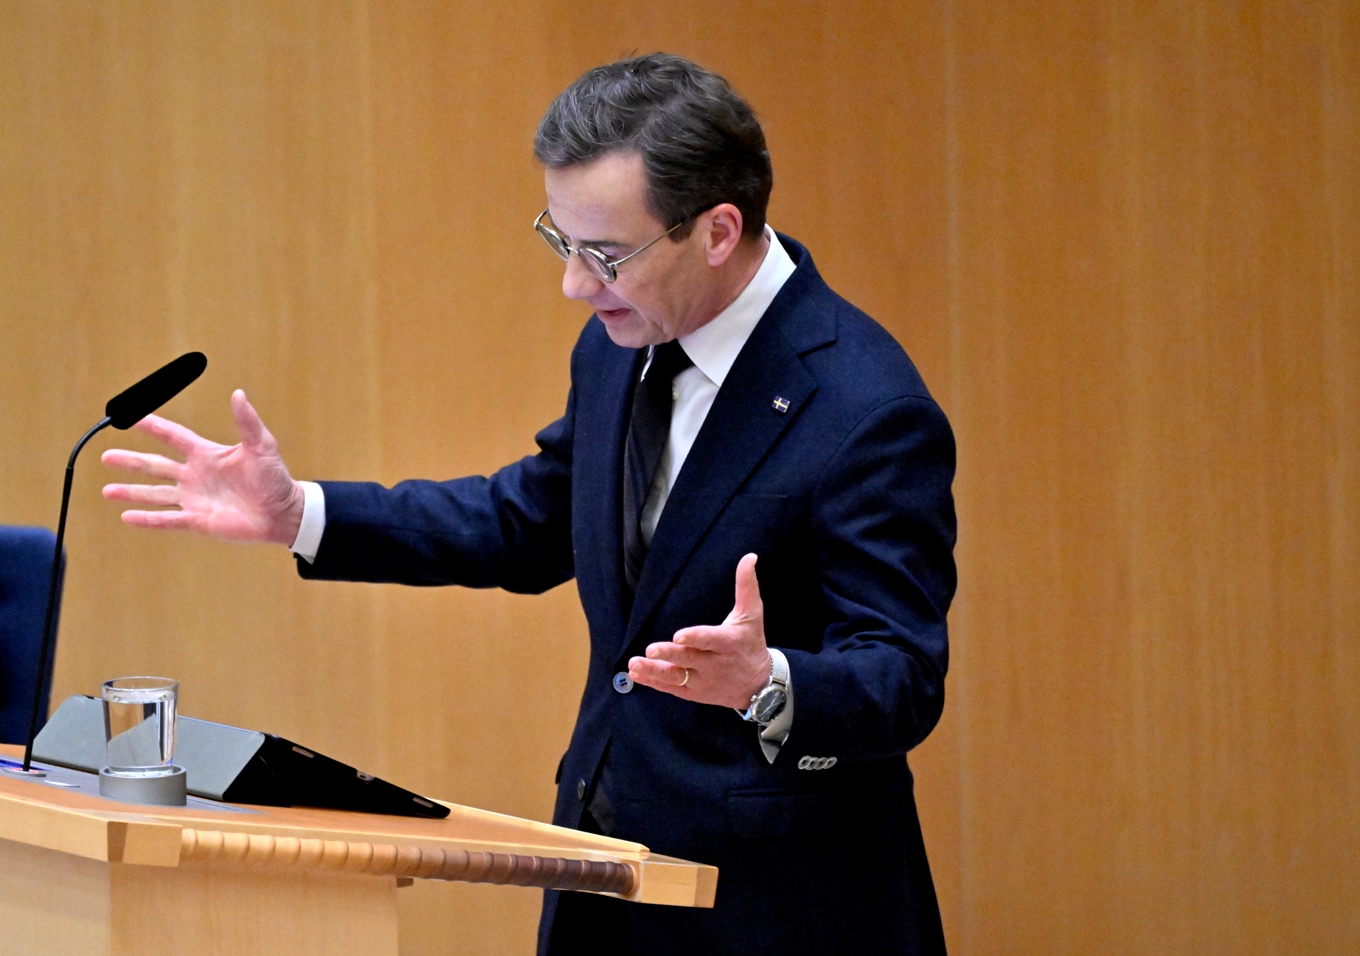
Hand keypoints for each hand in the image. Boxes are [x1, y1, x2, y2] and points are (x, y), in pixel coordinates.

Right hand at [100, 389, 304, 544]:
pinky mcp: (198, 521)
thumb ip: (247, 421)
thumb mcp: (262, 446)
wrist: (284, 512)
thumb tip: (238, 394)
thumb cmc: (275, 478)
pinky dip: (148, 519)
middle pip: (155, 466)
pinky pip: (168, 520)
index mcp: (206, 455)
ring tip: (107, 491)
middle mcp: (195, 476)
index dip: (152, 426)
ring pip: (155, 494)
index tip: (130, 417)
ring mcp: (194, 499)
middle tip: (106, 457)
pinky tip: (127, 517)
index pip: (173, 437)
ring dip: (131, 492)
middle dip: (131, 461)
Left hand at [628, 553, 771, 708]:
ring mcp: (703, 681)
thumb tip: (749, 556)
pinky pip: (671, 688)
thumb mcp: (752, 614)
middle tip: (651, 650)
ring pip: (677, 677)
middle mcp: (715, 664)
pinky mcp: (693, 692)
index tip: (678, 635)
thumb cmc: (750, 643)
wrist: (758, 685)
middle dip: (669, 655)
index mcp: (728, 643)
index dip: (695, 637)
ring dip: (654, 671)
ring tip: (635, 664)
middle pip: (689, 659)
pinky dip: (653, 682)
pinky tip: (636, 674)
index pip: (710, 640)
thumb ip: (746, 585)